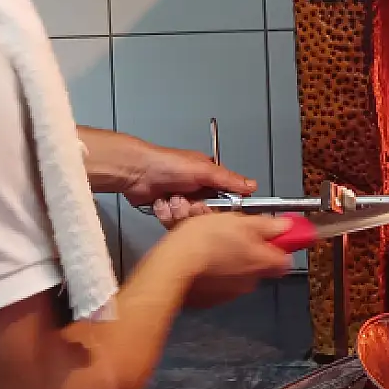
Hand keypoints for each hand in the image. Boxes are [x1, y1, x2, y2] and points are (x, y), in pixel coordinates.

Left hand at [78, 126, 256, 226]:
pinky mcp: (168, 212)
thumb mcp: (203, 170)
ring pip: (190, 221)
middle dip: (194, 210)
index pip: (225, 200)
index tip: (211, 207)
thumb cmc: (168, 164)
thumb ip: (229, 180)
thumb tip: (252, 185)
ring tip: (170, 198)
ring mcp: (182, 202)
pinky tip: (161, 203)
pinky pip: (173, 224)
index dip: (219, 208)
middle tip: (186, 201)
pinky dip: (166, 214)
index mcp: (210, 178)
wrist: (136, 172)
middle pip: (207, 215)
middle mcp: (198, 191)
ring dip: (178, 211)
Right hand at [149, 213, 294, 307]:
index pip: (286, 259)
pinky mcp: (212, 300)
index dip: (281, 246)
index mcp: (263, 262)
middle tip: (235, 235)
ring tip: (214, 245)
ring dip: (231, 261)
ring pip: (238, 274)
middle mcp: (251, 282)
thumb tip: (286, 226)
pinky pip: (220, 284)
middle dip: (251, 251)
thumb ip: (268, 226)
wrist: (174, 264)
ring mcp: (232, 293)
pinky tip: (203, 261)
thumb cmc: (207, 238)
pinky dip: (215, 273)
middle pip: (260, 265)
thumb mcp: (241, 222)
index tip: (271, 236)